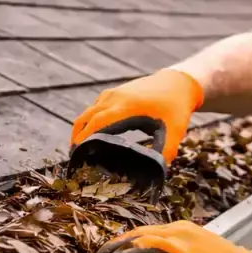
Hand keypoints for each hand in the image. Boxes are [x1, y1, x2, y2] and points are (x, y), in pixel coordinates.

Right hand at [70, 69, 203, 163]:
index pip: (98, 123)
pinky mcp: (113, 93)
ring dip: (80, 129)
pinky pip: (94, 108)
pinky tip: (91, 135)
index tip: (77, 155)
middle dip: (77, 137)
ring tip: (79, 149)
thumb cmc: (176, 107)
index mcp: (127, 106)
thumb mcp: (176, 129)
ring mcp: (112, 94)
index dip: (85, 139)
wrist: (177, 82)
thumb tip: (159, 170)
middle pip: (86, 118)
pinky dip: (88, 121)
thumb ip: (167, 150)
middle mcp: (115, 98)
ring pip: (87, 112)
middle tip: (74, 158)